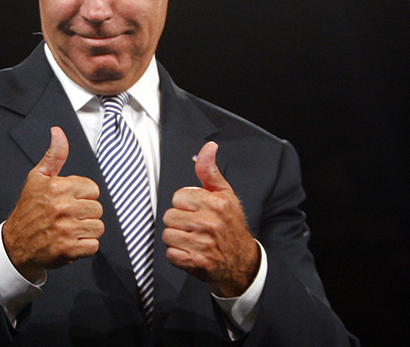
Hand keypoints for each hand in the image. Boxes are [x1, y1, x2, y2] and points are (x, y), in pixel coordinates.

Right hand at [2, 127, 104, 282]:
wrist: (15, 243)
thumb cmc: (29, 208)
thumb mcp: (38, 177)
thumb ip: (54, 155)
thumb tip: (58, 131)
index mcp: (59, 187)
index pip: (93, 189)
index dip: (83, 195)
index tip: (69, 200)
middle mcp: (63, 207)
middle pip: (97, 208)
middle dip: (85, 213)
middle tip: (68, 216)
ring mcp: (66, 229)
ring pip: (98, 227)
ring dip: (86, 230)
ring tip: (70, 229)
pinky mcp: (68, 249)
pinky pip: (93, 245)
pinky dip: (84, 246)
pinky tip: (70, 241)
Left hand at [162, 141, 258, 296]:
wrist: (241, 260)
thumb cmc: (230, 223)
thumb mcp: (224, 193)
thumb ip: (209, 170)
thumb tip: (209, 147)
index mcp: (216, 203)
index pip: (178, 197)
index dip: (184, 203)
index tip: (196, 209)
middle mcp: (210, 224)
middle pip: (169, 216)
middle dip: (178, 220)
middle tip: (194, 225)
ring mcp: (203, 245)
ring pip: (167, 235)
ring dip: (176, 238)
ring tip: (192, 238)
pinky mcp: (196, 263)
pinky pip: (170, 254)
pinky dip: (177, 254)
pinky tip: (191, 251)